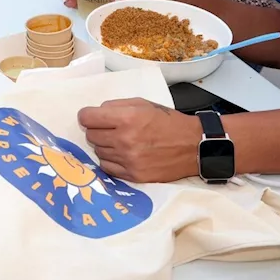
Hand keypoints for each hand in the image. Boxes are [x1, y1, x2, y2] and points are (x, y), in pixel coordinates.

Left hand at [78, 98, 200, 181]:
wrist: (193, 146)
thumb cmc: (167, 122)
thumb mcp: (142, 103)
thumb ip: (115, 106)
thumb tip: (94, 113)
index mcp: (127, 118)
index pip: (87, 118)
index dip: (87, 116)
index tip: (91, 117)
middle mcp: (125, 140)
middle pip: (91, 135)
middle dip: (97, 130)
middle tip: (110, 128)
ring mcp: (128, 160)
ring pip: (98, 152)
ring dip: (104, 145)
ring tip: (120, 141)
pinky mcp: (133, 176)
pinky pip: (107, 167)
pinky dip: (110, 160)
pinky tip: (121, 154)